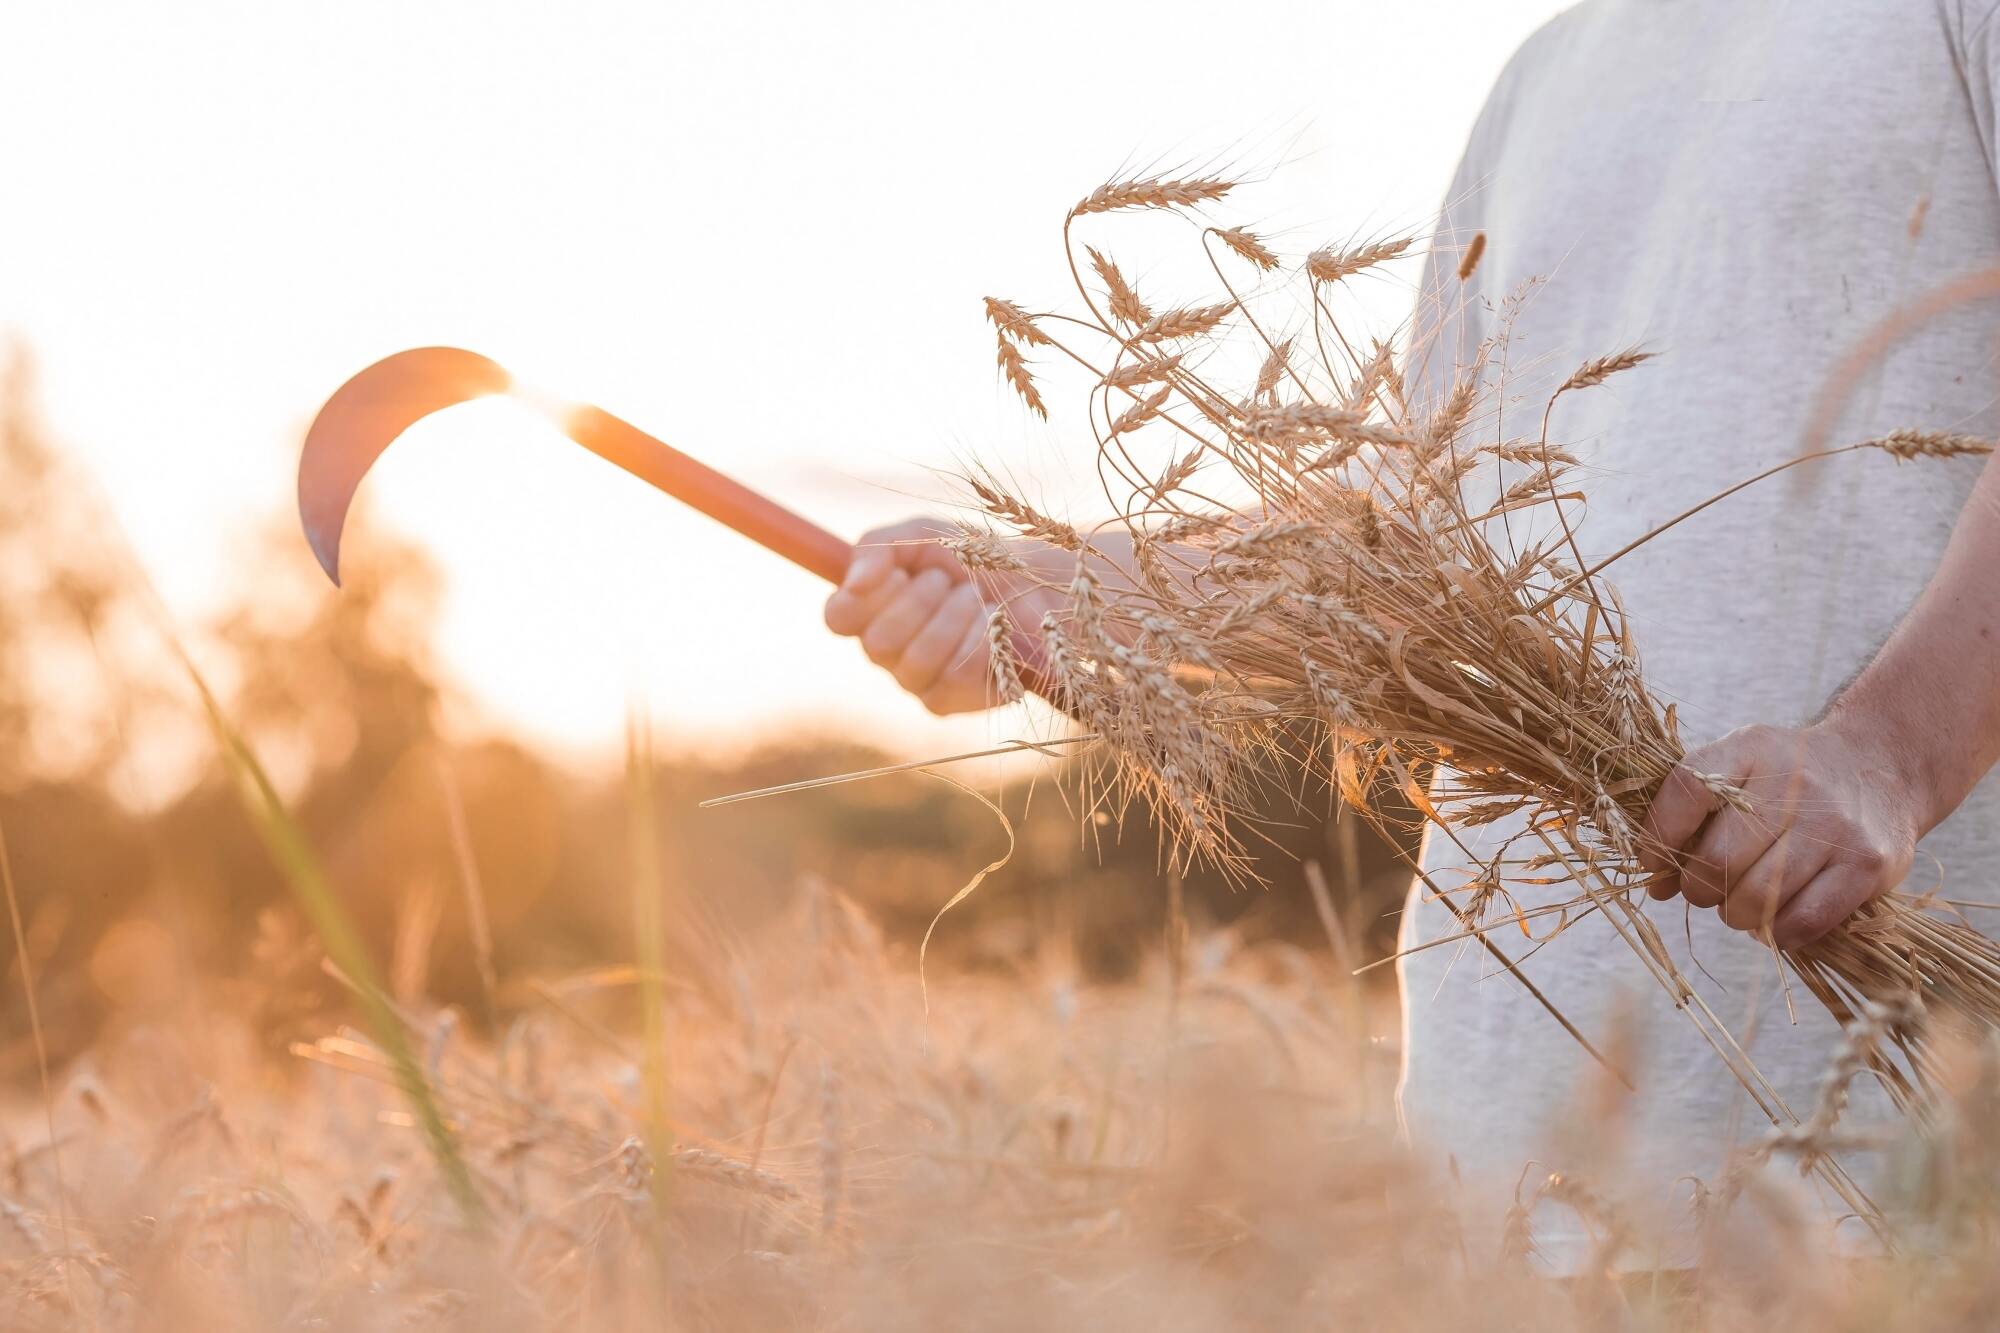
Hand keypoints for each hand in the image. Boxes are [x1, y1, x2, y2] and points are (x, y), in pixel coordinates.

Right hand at [823, 517, 1053, 714]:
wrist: (1043, 584)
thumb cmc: (979, 558)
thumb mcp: (929, 533)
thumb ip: (880, 546)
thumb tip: (854, 581)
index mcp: (872, 609)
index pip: (838, 617)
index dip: (863, 596)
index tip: (898, 572)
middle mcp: (888, 651)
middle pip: (877, 642)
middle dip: (920, 601)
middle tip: (947, 580)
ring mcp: (916, 681)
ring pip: (915, 662)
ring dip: (952, 618)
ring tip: (976, 598)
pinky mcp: (951, 702)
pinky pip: (953, 679)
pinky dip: (979, 642)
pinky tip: (993, 625)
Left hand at [1638, 720, 1925, 948]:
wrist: (1880, 768)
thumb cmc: (1787, 780)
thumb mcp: (1740, 767)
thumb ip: (1691, 813)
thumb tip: (1655, 884)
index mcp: (1751, 748)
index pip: (1688, 788)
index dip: (1659, 834)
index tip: (1654, 863)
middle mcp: (1796, 783)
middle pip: (1719, 857)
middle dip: (1697, 887)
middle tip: (1704, 888)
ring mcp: (1836, 825)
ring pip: (1758, 897)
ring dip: (1734, 914)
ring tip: (1739, 903)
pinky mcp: (1868, 866)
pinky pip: (1803, 921)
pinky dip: (1776, 933)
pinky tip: (1773, 919)